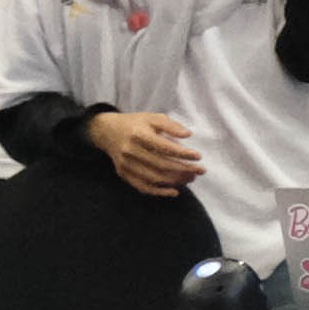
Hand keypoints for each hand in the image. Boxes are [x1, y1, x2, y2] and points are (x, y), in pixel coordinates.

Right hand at [86, 107, 205, 197]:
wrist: (107, 132)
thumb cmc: (135, 124)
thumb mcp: (152, 117)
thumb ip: (170, 125)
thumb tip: (188, 135)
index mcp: (138, 135)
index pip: (164, 147)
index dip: (183, 153)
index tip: (198, 156)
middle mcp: (130, 151)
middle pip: (161, 165)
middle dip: (184, 169)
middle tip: (200, 170)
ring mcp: (126, 165)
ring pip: (154, 178)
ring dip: (175, 181)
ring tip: (191, 178)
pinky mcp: (123, 174)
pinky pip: (142, 187)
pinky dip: (159, 192)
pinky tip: (174, 192)